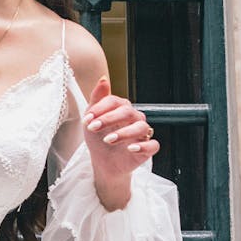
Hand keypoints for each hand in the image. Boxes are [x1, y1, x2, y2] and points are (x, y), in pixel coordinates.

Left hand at [83, 77, 158, 208]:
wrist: (102, 162)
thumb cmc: (98, 137)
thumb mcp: (92, 118)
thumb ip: (97, 98)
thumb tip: (104, 78)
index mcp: (122, 108)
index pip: (114, 101)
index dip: (100, 109)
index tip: (87, 120)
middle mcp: (134, 117)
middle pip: (127, 112)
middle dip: (108, 119)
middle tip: (93, 128)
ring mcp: (142, 133)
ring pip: (141, 127)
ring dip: (124, 133)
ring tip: (108, 140)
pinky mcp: (147, 149)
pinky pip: (153, 145)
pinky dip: (143, 146)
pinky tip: (130, 148)